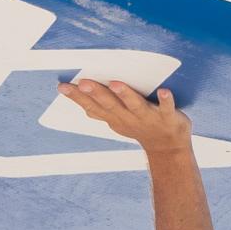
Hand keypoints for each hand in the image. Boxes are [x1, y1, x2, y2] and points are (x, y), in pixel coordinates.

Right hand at [58, 75, 194, 157]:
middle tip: (83, 83)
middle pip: (110, 104)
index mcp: (115, 117)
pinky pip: (167, 107)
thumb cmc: (141, 127)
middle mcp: (128, 117)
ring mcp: (148, 117)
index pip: (92, 106)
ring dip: (126, 95)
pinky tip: (164, 91)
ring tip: (116, 84)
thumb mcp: (117, 121)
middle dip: (96, 93)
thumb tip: (79, 102)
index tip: (62, 86)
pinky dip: (166, 100)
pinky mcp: (168, 117)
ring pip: (135, 105)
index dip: (77, 97)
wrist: (168, 147)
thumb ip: (100, 111)